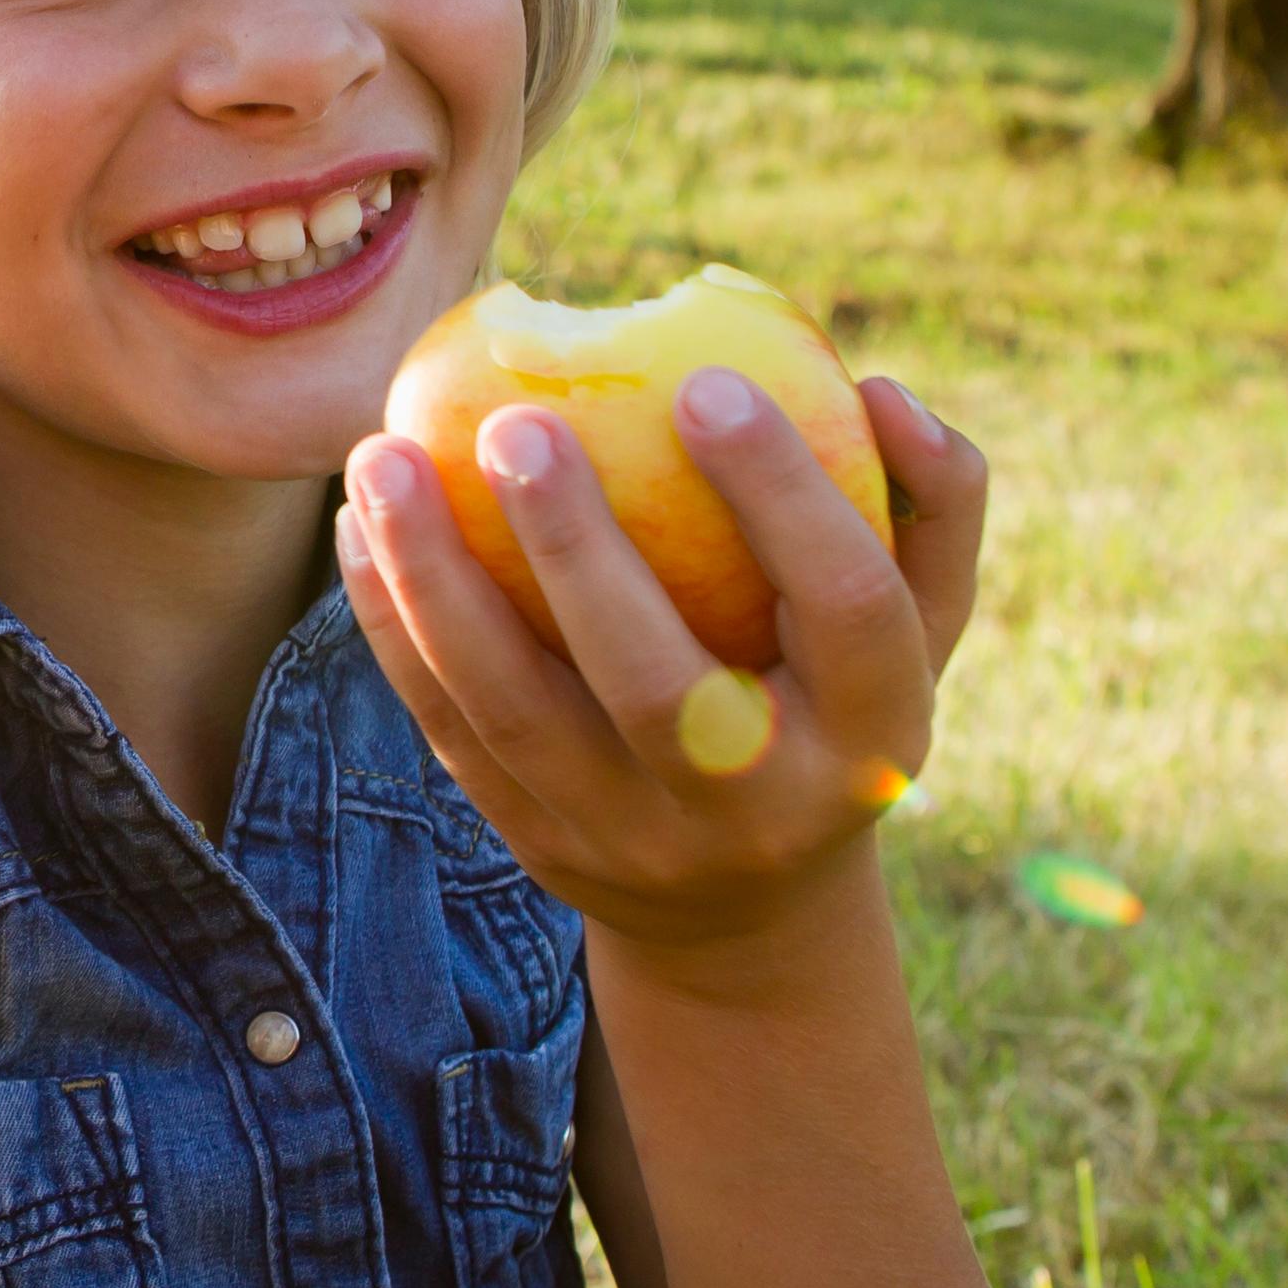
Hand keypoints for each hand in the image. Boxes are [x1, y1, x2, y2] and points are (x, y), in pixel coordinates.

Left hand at [335, 373, 985, 963]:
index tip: (703, 380)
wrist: (746, 908)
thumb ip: (928, 503)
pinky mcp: (535, 843)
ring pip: (517, 711)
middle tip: (514, 422)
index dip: (782, 493)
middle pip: (656, 682)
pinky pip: (449, 727)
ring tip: (383, 456)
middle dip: (576, 548)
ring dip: (436, 579)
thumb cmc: (833, 699)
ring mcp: (633, 839)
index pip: (844, 606)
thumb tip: (877, 388)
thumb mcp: (916, 624)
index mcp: (875, 736)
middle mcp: (755, 808)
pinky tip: (359, 524)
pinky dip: (394, 624)